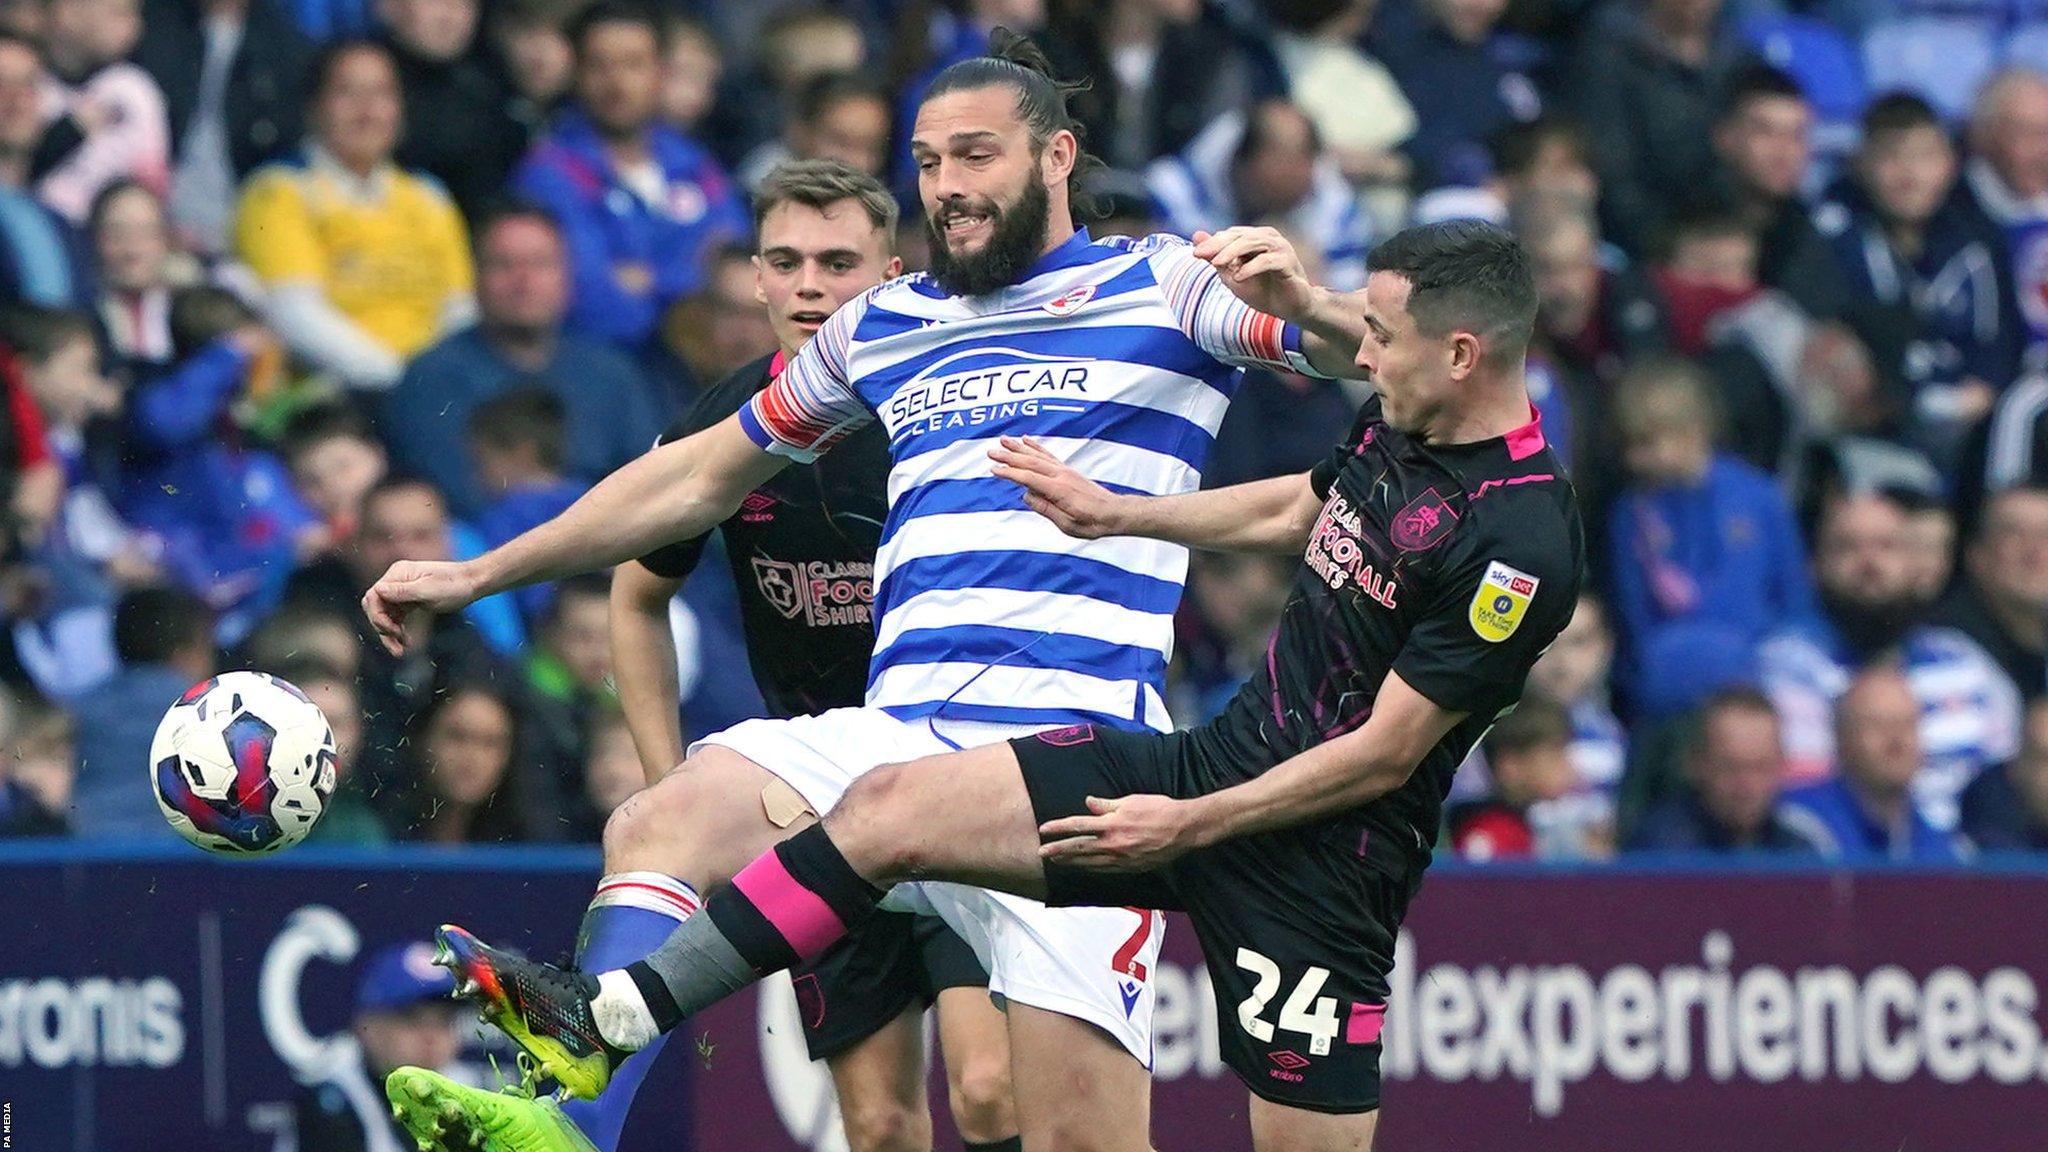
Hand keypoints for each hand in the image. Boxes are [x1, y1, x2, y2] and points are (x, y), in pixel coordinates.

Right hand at [361, 559, 481, 655]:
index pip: (373, 596)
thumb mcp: (429, 590)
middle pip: (375, 607)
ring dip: (389, 634)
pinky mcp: (409, 602)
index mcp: (398, 573)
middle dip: (382, 627)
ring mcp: (402, 592)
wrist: (473, 583)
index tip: (393, 630)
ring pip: (384, 616)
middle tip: (398, 643)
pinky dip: (397, 631)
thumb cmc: (454, 584)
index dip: (377, 615)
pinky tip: (405, 644)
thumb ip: (403, 591)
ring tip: (400, 652)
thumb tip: (378, 590)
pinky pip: (395, 618)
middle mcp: (396, 581)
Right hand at [990, 436, 1128, 538]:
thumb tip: (1027, 496)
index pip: (1029, 478)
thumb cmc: (1092, 522)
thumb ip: (1046, 509)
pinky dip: (1035, 446)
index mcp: (1059, 490)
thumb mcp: (1067, 525)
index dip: (1010, 474)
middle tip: (990, 452)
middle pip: (1030, 462)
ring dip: (1018, 447)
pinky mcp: (1067, 471)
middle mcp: (1061, 476)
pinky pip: (1047, 455)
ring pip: (1037, 455)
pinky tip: (1025, 440)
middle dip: (1009, 456)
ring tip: (1003, 440)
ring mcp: (1064, 471)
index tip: (993, 470)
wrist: (1114, 513)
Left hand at [1039, 794, 1201, 871]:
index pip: (1078, 826)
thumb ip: (1107, 804)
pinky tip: (1083, 867)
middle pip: (1079, 848)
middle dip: (1058, 851)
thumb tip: (1088, 803)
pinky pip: (1105, 870)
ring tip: (1057, 861)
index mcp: (1112, 824)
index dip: (1059, 828)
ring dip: (1072, 862)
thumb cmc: (1159, 810)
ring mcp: (1122, 858)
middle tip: (1041, 854)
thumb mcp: (1131, 800)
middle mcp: (1114, 844)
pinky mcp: (1131, 867)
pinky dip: (1091, 868)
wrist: (1183, 829)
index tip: (1044, 830)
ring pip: (1090, 862)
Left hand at [1192, 226, 1314, 321]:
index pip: (1231, 234)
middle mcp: (1269, 238)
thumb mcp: (1233, 276)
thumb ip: (1216, 257)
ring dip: (1232, 253)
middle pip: (1240, 235)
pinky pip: (1267, 261)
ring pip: (1252, 243)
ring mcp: (1280, 248)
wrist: (1291, 309)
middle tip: (1200, 255)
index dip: (1213, 242)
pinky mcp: (1288, 263)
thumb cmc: (1264, 292)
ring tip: (1216, 264)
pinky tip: (1238, 277)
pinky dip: (1251, 268)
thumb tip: (1196, 234)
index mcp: (1256, 238)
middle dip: (1218, 245)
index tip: (1196, 254)